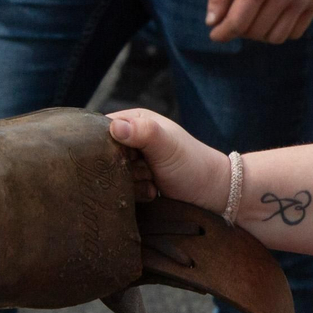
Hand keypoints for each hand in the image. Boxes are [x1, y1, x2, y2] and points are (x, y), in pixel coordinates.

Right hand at [108, 110, 230, 209]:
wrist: (213, 193)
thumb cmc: (193, 164)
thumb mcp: (168, 146)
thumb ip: (144, 134)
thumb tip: (115, 126)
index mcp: (136, 120)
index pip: (99, 129)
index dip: (105, 146)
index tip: (127, 157)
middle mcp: (132, 138)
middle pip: (103, 155)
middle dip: (121, 168)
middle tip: (146, 170)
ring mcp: (133, 160)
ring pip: (111, 174)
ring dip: (130, 182)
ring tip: (152, 180)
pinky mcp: (136, 180)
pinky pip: (121, 188)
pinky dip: (135, 192)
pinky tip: (153, 191)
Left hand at [206, 0, 312, 43]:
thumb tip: (212, 23)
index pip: (237, 23)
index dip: (222, 33)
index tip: (215, 34)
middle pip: (255, 32)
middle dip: (240, 29)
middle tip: (235, 15)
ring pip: (276, 37)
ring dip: (260, 33)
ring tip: (254, 16)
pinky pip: (295, 32)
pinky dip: (280, 30)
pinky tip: (272, 15)